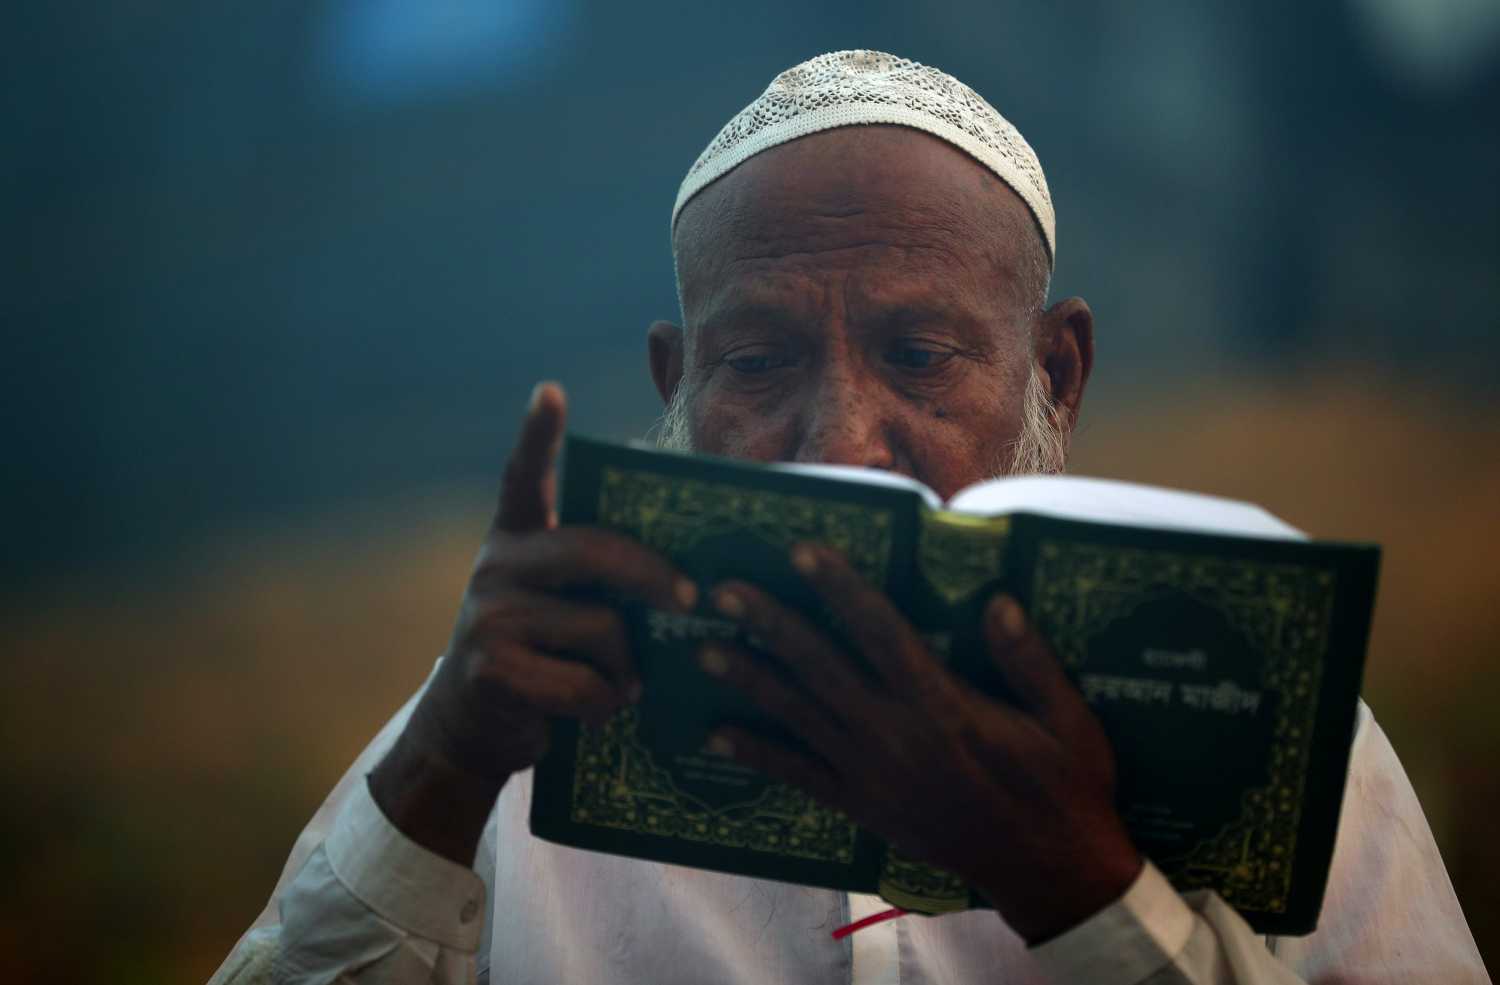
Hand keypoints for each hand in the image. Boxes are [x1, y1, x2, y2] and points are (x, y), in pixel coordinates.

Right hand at [370, 382, 696, 863]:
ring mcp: (488, 615)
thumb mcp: (561, 603)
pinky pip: (586, 683)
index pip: (524, 477)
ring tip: (623, 681)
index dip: (537, 435)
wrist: (470, 729)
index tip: (550, 392)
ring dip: (628, 666)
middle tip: (692, 599)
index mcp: (516, 537)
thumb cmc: (541, 656)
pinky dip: (606, 704)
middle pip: (593, 551)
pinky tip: (596, 710)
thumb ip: (598, 576)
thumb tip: (685, 574)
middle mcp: (495, 564)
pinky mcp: (492, 669)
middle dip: (654, 576)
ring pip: (602, 627)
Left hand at [698, 543, 1141, 943]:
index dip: (839, 588)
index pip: (881, 632)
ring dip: (749, 681)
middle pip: (821, 668)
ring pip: (799, 717)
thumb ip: (1029, 661)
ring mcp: (873, 774)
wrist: (1050, 872)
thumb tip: (995, 601)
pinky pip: (800, 777)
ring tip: (703, 650)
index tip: (800, 551)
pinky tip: (717, 736)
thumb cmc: (1065, 787)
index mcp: (943, 705)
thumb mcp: (1068, 721)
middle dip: (770, 625)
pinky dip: (757, 756)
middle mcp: (896, 734)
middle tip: (723, 591)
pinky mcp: (863, 808)